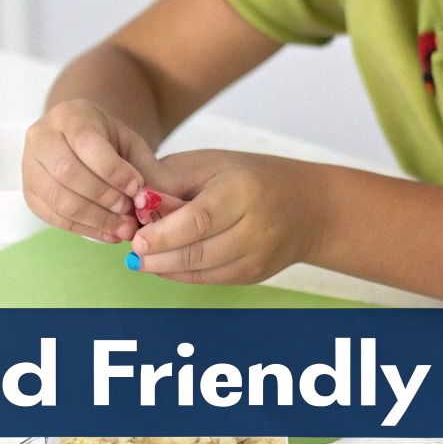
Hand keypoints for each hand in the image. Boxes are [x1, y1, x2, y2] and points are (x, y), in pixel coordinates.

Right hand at [23, 99, 158, 242]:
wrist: (81, 141)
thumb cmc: (110, 142)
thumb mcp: (132, 145)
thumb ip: (146, 169)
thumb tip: (154, 201)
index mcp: (70, 116)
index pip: (86, 143)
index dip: (113, 170)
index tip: (138, 188)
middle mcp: (41, 137)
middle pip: (66, 172)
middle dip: (103, 196)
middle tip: (130, 211)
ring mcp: (29, 165)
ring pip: (56, 198)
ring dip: (94, 218)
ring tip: (124, 228)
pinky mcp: (29, 192)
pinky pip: (51, 216)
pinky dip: (83, 228)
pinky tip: (109, 233)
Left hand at [128, 150, 322, 283]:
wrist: (309, 208)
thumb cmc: (252, 177)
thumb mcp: (212, 163)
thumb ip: (172, 181)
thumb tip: (136, 208)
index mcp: (243, 191)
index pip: (199, 220)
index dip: (164, 234)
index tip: (136, 240)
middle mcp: (255, 227)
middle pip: (197, 252)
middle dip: (158, 256)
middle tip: (133, 253)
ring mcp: (257, 256)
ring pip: (201, 271)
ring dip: (165, 268)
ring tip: (143, 259)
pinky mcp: (254, 274)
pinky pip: (210, 280)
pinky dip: (182, 274)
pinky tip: (166, 264)